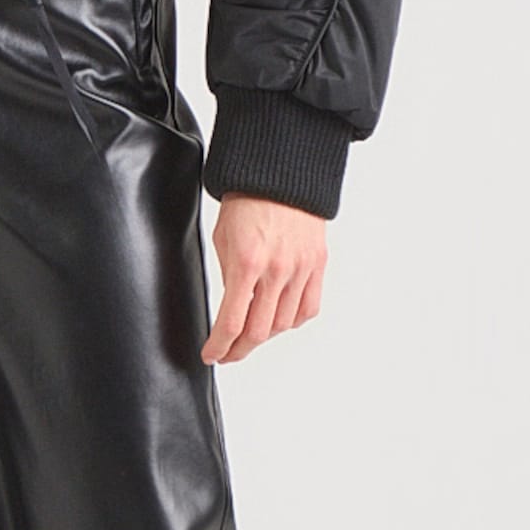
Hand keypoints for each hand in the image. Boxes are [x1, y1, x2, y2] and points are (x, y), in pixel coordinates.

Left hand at [200, 193, 325, 361]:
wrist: (279, 174)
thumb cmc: (247, 202)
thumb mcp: (223, 240)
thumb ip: (229, 277)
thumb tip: (233, 310)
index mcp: (247, 263)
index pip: (232, 322)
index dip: (220, 346)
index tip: (212, 355)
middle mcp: (277, 270)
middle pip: (259, 331)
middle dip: (239, 349)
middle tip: (228, 353)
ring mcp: (301, 269)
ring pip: (284, 324)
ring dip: (264, 335)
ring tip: (251, 334)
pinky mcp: (318, 265)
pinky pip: (309, 308)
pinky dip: (293, 320)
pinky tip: (279, 319)